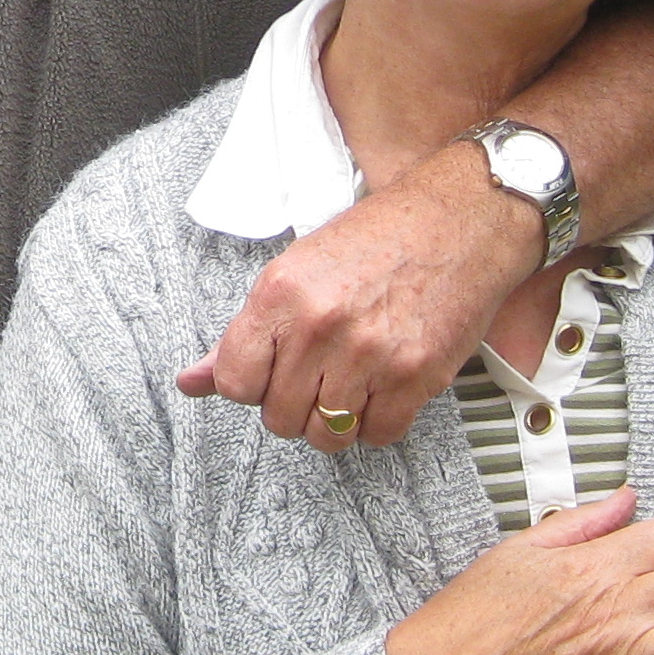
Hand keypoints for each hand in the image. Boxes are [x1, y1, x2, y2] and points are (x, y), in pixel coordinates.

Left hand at [177, 147, 536, 446]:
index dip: (251, 385)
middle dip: (294, 405)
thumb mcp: (297, 270)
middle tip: (318, 374)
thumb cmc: (381, 237)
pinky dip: (379, 422)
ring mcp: (369, 355)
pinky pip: (379, 435)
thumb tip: (190, 382)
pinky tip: (384, 388)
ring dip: (335, 420)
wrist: (463, 219)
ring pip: (327, 434)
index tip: (270, 373)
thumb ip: (244, 334)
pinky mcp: (416, 376)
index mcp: (280, 294)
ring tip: (350, 383)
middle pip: (279, 417)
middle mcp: (320, 326)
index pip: (233, 382)